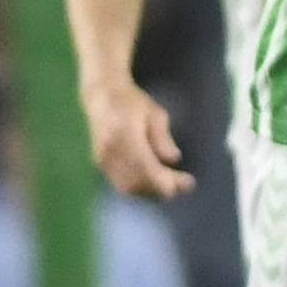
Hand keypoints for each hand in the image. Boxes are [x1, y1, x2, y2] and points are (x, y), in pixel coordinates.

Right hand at [84, 76, 190, 198]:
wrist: (101, 96)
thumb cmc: (132, 102)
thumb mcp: (154, 113)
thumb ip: (162, 137)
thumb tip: (173, 159)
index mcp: (124, 134)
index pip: (146, 167)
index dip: (167, 180)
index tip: (187, 183)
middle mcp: (110, 150)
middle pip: (138, 181)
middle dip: (162, 188)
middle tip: (184, 185)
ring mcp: (101, 159)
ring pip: (128, 187)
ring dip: (151, 190)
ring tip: (171, 184)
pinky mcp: (99, 164)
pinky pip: (120, 184)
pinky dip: (139, 187)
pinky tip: (154, 182)